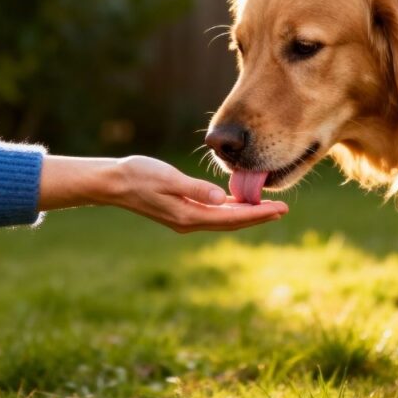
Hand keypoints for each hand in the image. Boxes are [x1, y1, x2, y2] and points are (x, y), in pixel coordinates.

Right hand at [38, 155, 288, 232]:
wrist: (113, 183)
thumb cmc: (139, 175)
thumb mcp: (168, 179)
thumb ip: (195, 189)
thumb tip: (221, 199)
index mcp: (189, 215)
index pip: (232, 217)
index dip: (258, 214)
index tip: (280, 210)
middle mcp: (189, 221)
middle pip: (232, 221)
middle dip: (258, 216)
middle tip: (284, 209)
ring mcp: (185, 218)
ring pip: (223, 218)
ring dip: (246, 213)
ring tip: (268, 207)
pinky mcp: (181, 211)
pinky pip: (212, 213)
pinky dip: (229, 209)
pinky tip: (237, 203)